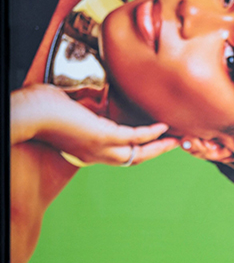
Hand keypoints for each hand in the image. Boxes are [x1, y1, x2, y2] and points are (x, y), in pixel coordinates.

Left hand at [12, 84, 177, 165]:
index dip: (138, 150)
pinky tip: (161, 127)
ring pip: (139, 153)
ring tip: (175, 139)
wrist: (28, 115)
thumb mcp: (67, 113)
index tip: (151, 143)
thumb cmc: (39, 111)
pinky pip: (134, 137)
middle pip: (134, 159)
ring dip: (160, 146)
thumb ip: (85, 112)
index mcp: (87, 151)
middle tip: (174, 144)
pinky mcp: (103, 136)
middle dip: (157, 152)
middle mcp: (96, 155)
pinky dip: (150, 133)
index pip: (118, 154)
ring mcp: (100, 148)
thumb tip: (95, 103)